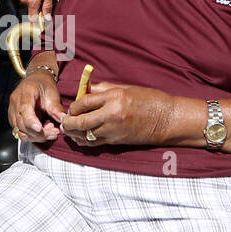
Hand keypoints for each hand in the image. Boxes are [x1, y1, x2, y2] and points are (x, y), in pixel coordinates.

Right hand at [9, 69, 64, 142]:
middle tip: (53, 132)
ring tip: (50, 133)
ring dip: (35, 136)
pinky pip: (20, 131)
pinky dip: (31, 135)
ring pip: (20, 130)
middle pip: (22, 123)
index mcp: (25, 92)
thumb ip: (56, 108)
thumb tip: (63, 120)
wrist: (36, 80)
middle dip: (38, 133)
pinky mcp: (13, 118)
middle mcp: (16, 101)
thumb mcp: (53, 93)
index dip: (31, 121)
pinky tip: (42, 132)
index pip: (24, 109)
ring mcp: (12, 110)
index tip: (39, 129)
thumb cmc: (43, 85)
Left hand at [60, 82, 175, 146]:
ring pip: (85, 134)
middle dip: (68, 122)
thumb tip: (86, 90)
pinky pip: (94, 143)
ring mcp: (114, 129)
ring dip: (73, 133)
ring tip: (68, 130)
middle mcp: (112, 114)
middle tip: (63, 122)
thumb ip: (104, 90)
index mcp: (115, 97)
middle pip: (81, 120)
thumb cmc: (150, 100)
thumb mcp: (126, 88)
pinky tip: (79, 138)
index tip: (70, 107)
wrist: (167, 120)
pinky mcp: (117, 141)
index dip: (73, 106)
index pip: (85, 101)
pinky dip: (84, 141)